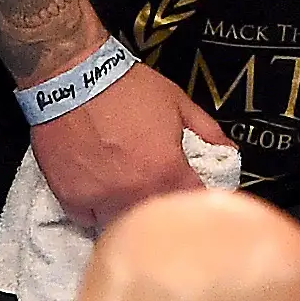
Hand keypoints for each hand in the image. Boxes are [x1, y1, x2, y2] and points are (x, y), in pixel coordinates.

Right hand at [25, 58, 225, 231]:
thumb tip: (227, 150)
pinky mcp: (72, 198)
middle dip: (162, 205)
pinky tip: (101, 191)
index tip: (192, 189)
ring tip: (129, 191)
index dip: (195, 195)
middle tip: (158, 187)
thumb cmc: (125, 87)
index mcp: (167, 171)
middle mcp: (135, 191)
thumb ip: (207, 130)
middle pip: (157, 217)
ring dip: (129, 211)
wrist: (73, 78)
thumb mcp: (177, 102)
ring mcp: (102, 199)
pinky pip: (89, 219)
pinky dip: (96, 210)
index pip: (192, 201)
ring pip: (122, 222)